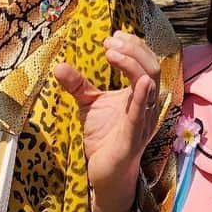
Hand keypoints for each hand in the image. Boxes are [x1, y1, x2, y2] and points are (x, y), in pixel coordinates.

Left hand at [54, 31, 161, 211]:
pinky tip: (140, 82)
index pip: (146, 62)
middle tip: (110, 43)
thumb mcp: (89, 105)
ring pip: (150, 85)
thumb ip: (78, 85)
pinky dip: (142, 97)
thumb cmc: (103, 137)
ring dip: (133, 65)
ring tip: (112, 53)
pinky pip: (141, 114)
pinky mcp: (134, 136)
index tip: (111, 38)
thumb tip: (59, 66)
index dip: (133, 46)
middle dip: (134, 50)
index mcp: (140, 94)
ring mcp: (143, 119)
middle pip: (152, 68)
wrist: (104, 173)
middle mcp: (147, 104)